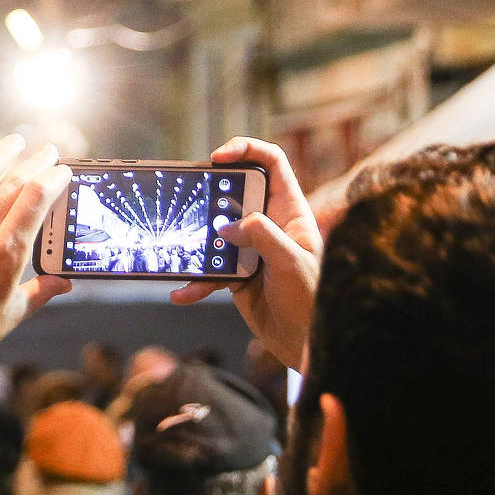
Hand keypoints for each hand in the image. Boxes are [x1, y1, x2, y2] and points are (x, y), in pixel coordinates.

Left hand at [0, 134, 71, 398]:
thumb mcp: (13, 314)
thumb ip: (42, 292)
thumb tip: (67, 282)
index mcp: (9, 253)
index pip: (38, 199)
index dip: (54, 178)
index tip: (63, 170)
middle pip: (14, 182)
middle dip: (35, 162)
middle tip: (48, 151)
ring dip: (1, 152)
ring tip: (15, 141)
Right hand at [169, 137, 320, 370]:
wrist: (308, 345)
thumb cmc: (313, 301)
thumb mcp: (291, 262)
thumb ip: (262, 236)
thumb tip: (227, 228)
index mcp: (291, 212)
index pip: (271, 164)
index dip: (246, 150)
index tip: (218, 157)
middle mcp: (270, 225)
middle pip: (234, 193)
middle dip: (210, 196)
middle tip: (192, 203)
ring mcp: (251, 249)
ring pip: (215, 233)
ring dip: (196, 244)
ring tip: (181, 254)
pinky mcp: (236, 274)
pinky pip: (209, 271)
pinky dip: (195, 281)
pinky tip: (184, 292)